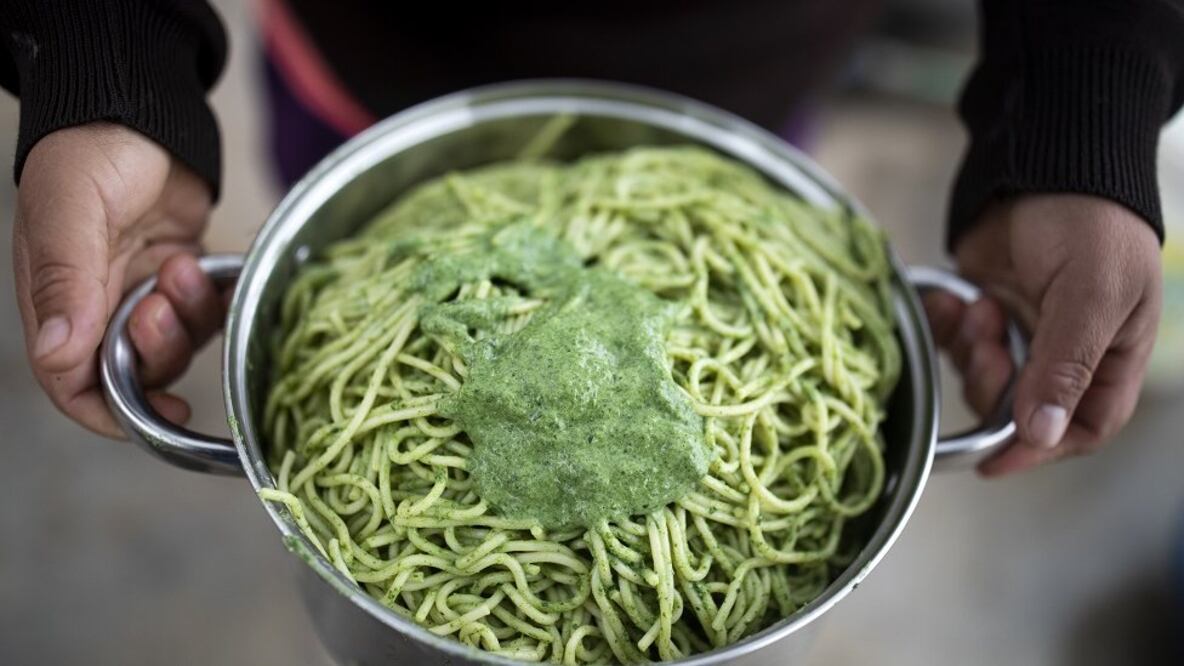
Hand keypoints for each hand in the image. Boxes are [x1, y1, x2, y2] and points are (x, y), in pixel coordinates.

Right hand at [13, 122, 225, 436]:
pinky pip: (205, 314)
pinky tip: (198, 261)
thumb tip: (57, 353)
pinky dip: (209, 297)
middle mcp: (98, 307)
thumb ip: (66, 284)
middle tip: (164, 302)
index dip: (114, 412)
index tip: (162, 413)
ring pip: (175, 346)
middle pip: (134, 372)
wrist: (141, 112)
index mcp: (56, 303)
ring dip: (187, 318)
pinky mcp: (180, 277)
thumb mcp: (70, 214)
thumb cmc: (91, 153)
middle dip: (158, 350)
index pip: (75, 384)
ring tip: (181, 266)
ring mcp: (141, 293)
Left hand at [924, 194, 1161, 475]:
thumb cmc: (1089, 223)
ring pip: (983, 379)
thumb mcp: (1092, 296)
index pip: (1082, 427)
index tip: (996, 460)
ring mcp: (1021, 330)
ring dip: (972, 353)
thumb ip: (1064, 367)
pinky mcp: (982, 307)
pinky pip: (955, 342)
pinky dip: (949, 328)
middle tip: (987, 343)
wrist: (1042, 161)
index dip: (1041, 450)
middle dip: (996, 388)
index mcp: (1113, 356)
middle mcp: (1067, 351)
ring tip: (980, 308)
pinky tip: (955, 298)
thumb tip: (1040, 435)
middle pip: (1022, 411)